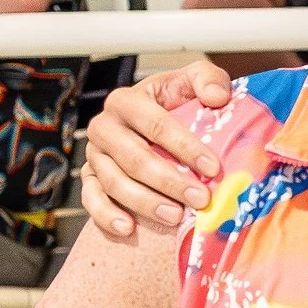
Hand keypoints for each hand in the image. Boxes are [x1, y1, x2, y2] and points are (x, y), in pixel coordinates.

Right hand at [81, 63, 233, 238]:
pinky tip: (129, 228)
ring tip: (176, 216)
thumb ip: (207, 78)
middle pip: (135, 158)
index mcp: (126, 101)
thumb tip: (217, 97)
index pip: (156, 124)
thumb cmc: (174, 103)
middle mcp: (104, 127)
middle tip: (201, 199)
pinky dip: (107, 216)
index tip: (212, 167)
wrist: (154, 125)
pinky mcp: (89, 179)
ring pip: (115, 182)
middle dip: (169, 181)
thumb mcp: (191, 82)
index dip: (185, 146)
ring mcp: (94, 155)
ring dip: (146, 202)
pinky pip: (91, 199)